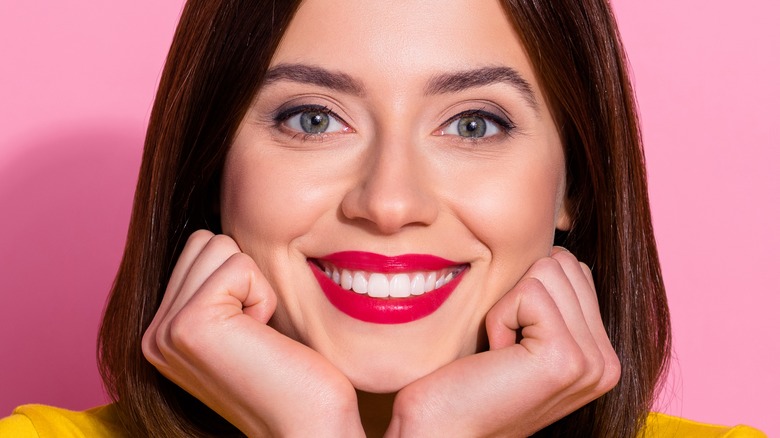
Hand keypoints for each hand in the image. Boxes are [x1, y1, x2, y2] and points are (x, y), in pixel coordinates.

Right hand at [142, 230, 363, 436]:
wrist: (307, 424)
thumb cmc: (289, 372)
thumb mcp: (239, 323)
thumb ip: (213, 286)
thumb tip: (215, 237)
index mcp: (160, 331)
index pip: (197, 248)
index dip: (240, 279)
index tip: (249, 331)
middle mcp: (152, 333)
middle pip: (204, 241)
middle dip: (245, 276)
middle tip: (255, 331)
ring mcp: (165, 330)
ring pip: (219, 245)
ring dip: (254, 285)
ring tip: (256, 334)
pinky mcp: (190, 324)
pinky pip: (238, 266)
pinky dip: (263, 297)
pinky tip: (260, 338)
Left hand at [386, 248, 620, 436]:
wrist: (442, 428)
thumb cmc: (469, 380)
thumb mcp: (523, 335)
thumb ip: (554, 301)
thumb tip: (557, 246)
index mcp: (602, 354)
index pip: (573, 269)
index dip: (526, 291)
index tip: (512, 342)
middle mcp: (607, 362)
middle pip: (564, 264)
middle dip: (519, 295)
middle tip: (504, 348)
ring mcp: (593, 362)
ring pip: (548, 270)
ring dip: (507, 306)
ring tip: (500, 353)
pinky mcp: (566, 358)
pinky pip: (528, 292)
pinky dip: (499, 318)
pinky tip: (495, 357)